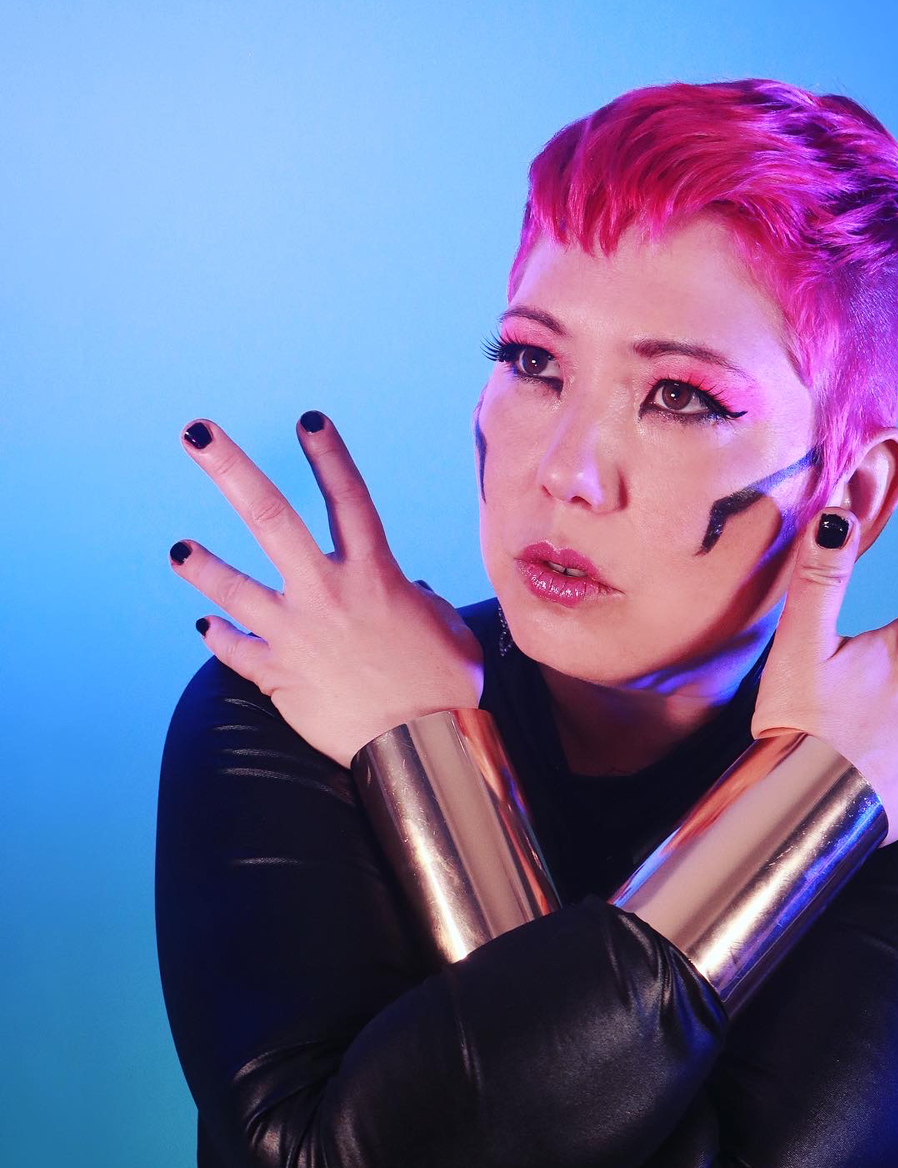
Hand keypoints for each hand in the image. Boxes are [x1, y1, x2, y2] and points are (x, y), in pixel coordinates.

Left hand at [169, 411, 482, 768]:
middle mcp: (327, 593)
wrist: (425, 748)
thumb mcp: (444, 626)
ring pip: (232, 588)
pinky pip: (235, 651)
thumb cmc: (447, 687)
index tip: (306, 419)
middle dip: (228, 469)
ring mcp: (295, 633)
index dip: (328, 455)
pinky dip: (220, 639)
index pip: (348, 498)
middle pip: (270, 516)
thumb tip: (405, 590)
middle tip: (195, 433)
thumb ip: (417, 598)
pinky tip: (206, 628)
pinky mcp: (278, 675)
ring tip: (179, 551)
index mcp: (375, 575)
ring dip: (201, 566)